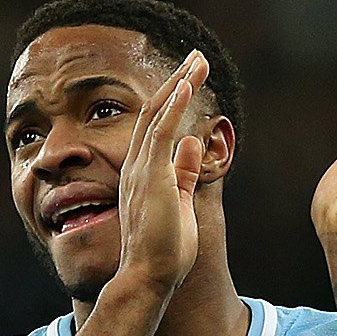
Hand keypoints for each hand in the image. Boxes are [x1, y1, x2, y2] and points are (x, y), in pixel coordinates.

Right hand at [111, 54, 209, 299]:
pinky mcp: (151, 177)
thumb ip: (184, 173)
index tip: (192, 77)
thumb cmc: (164, 251)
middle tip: (197, 57)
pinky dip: (174, 107)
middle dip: (178, 81)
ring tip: (198, 61)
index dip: (175, 98)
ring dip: (180, 84)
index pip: (158, 125)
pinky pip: (160, 133)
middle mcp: (137, 166)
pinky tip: (187, 85)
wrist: (148, 278)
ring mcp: (141, 170)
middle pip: (156, 112)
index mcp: (144, 173)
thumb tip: (193, 143)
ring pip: (158, 115)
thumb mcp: (179, 204)